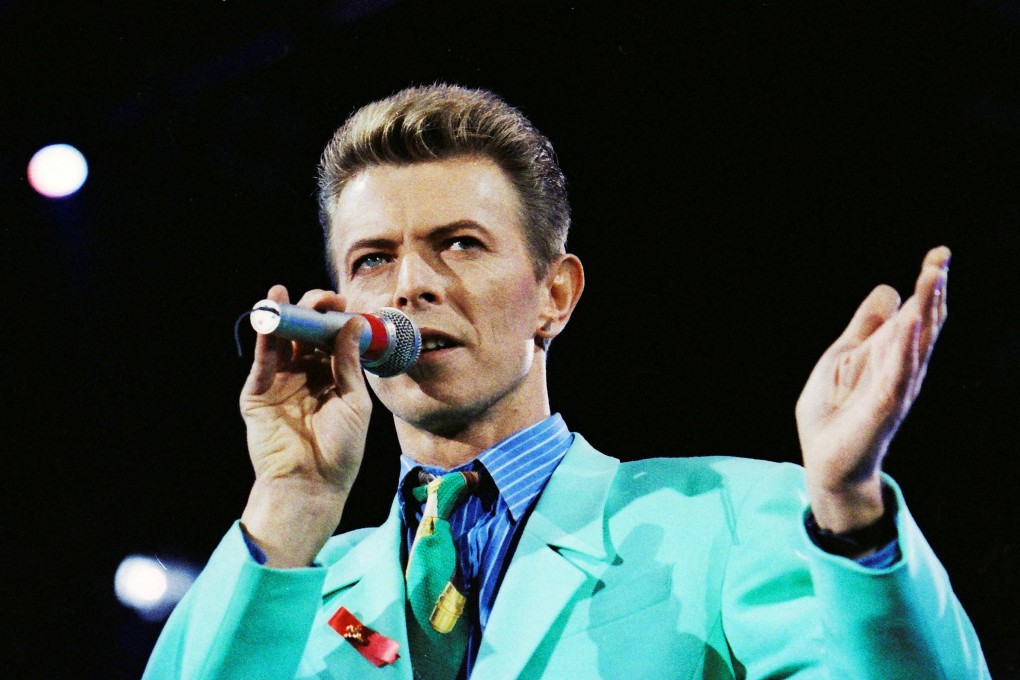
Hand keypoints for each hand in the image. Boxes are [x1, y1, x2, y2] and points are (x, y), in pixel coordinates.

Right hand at [239, 285, 372, 565]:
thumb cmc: (340, 449)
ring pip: (281, 342)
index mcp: (331, 377)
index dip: (334, 319)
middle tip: (323, 300)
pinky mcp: (258, 393)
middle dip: (312, 312)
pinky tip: (270, 315)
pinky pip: (263, 361)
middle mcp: (305, 375)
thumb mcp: (354, 401)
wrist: (312, 484)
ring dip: (283, 316)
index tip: (344, 304)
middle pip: (305, 334)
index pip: (330, 339)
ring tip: (285, 293)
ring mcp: (280, 383)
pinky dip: (265, 338)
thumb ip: (349, 363)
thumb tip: (353, 323)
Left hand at [796, 247, 949, 532]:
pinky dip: (907, 349)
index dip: (928, 285)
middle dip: (933, 291)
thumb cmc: (834, 412)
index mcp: (891, 354)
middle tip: (941, 258)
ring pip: (917, 343)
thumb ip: (865, 326)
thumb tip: (890, 289)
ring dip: (926, 310)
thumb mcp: (842, 357)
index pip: (917, 314)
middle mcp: (901, 368)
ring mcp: (896, 387)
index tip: (939, 254)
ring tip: (933, 277)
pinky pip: (899, 374)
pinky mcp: (884, 407)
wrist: (825, 461)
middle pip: (925, 323)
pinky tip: (913, 324)